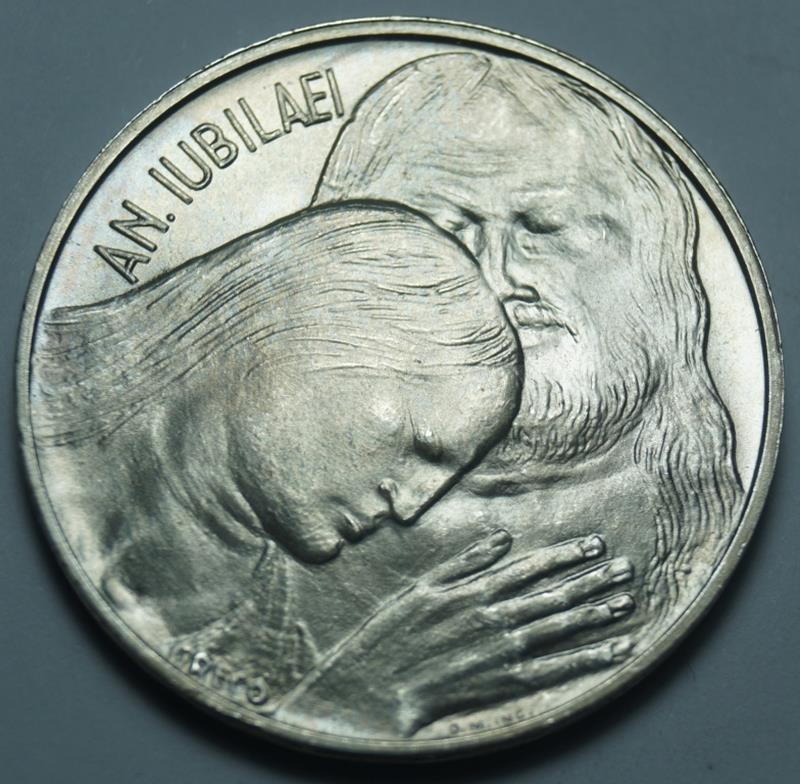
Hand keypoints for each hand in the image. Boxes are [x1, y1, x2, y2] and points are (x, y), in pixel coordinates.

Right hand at [274, 530, 634, 736]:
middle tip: (625, 568)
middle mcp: (498, 617)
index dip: (566, 555)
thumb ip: (464, 562)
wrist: (378, 686)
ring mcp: (506, 650)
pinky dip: (590, 658)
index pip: (532, 567)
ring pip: (562, 627)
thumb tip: (501, 538)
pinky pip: (559, 669)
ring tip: (625, 600)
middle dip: (592, 580)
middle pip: (555, 594)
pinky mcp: (509, 681)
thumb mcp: (422, 587)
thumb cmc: (395, 633)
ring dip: (596, 612)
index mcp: (476, 590)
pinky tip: (616, 650)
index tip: (594, 545)